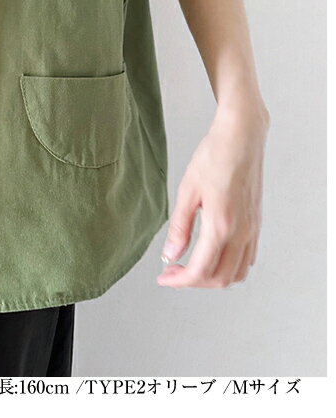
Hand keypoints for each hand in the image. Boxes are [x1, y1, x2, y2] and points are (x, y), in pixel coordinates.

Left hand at [156, 103, 267, 288]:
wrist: (241, 138)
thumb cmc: (213, 157)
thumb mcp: (187, 190)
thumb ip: (179, 227)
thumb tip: (170, 255)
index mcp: (221, 226)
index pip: (200, 271)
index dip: (179, 281)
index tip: (163, 278)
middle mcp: (241, 233)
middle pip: (220, 279)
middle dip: (194, 282)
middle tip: (172, 270)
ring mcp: (252, 230)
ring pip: (237, 273)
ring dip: (213, 277)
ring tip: (190, 264)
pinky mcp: (256, 223)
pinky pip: (247, 259)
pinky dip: (230, 267)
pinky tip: (212, 253)